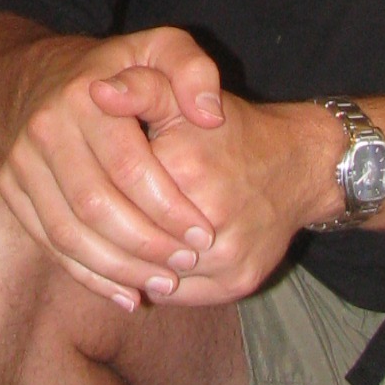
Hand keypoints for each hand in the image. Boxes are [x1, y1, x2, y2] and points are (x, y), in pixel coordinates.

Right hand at [0, 26, 224, 310]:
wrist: (45, 77)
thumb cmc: (121, 68)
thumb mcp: (163, 48)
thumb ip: (194, 71)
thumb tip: (210, 114)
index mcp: (85, 96)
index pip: (128, 165)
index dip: (167, 206)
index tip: (203, 233)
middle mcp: (45, 128)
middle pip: (94, 205)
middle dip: (144, 244)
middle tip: (185, 264)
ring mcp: (20, 161)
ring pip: (68, 232)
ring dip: (118, 268)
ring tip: (163, 284)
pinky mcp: (11, 189)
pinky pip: (49, 243)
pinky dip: (88, 276)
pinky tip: (126, 295)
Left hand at [91, 77, 318, 307]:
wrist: (297, 166)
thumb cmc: (229, 131)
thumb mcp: (182, 98)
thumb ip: (139, 90)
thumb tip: (97, 91)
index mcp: (186, 166)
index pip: (111, 194)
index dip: (92, 189)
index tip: (86, 181)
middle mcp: (210, 217)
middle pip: (126, 240)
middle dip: (102, 231)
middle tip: (90, 218)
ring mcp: (226, 257)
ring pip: (147, 274)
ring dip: (122, 263)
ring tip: (110, 243)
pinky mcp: (237, 283)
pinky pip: (174, 295)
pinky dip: (152, 282)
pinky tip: (141, 264)